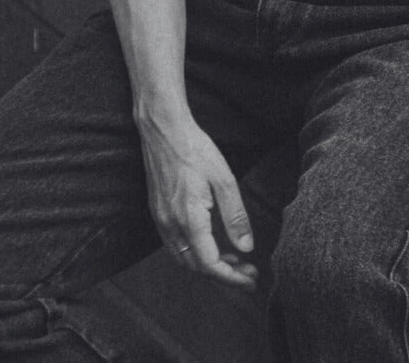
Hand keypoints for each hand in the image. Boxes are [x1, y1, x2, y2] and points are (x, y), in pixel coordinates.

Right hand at [138, 113, 257, 290]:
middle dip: (224, 275)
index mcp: (189, 219)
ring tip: (233, 261)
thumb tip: (246, 248)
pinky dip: (194, 254)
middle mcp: (171, 225)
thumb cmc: (195, 149)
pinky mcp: (157, 213)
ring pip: (184, 260)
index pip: (210, 264)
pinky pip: (175, 247)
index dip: (232, 278)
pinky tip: (210, 244)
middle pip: (197, 267)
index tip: (251, 280)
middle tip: (249, 272)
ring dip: (208, 266)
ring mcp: (161, 220)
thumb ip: (235, 216)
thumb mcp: (224, 179)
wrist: (163, 130)